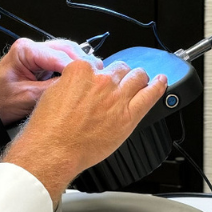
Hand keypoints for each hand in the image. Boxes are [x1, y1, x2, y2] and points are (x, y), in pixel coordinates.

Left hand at [0, 38, 100, 124]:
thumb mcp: (27, 97)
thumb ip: (52, 89)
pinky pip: (62, 63)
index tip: (92, 78)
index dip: (78, 67)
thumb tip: (76, 86)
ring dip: (80, 65)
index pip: (59, 55)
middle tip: (99, 76)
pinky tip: (83, 79)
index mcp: (25, 50)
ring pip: (67, 53)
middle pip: (66, 48)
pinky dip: (73, 70)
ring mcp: (37, 55)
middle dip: (83, 62)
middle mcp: (31, 48)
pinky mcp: (40, 64)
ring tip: (94, 77)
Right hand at [1, 59, 166, 201]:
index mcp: (81, 71)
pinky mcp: (129, 115)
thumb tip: (79, 83)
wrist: (53, 150)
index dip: (99, 72)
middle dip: (119, 74)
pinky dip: (159, 86)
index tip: (98, 79)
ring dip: (138, 77)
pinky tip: (162, 82)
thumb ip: (71, 82)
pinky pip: (150, 96)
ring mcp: (117, 97)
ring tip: (140, 80)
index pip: (97, 62)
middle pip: (119, 68)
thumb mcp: (52, 93)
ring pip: (137, 77)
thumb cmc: (49, 128)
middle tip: (116, 84)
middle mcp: (102, 80)